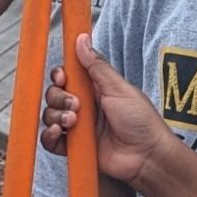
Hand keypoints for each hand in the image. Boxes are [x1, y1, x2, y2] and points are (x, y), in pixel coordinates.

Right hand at [41, 34, 177, 188]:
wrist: (147, 156)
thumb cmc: (141, 122)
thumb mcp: (119, 88)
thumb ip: (97, 66)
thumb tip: (82, 40)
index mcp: (94, 89)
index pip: (67, 77)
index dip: (60, 76)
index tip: (62, 78)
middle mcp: (84, 107)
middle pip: (54, 95)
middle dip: (58, 97)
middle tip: (76, 105)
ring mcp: (78, 127)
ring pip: (49, 115)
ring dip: (55, 115)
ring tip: (73, 121)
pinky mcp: (74, 147)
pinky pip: (50, 141)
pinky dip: (49, 135)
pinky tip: (59, 132)